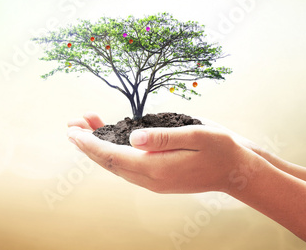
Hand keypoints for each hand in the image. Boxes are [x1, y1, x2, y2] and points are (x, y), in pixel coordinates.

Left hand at [68, 112, 269, 164]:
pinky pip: (126, 164)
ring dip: (97, 146)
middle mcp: (149, 178)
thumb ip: (162, 137)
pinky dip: (111, 150)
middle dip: (86, 144)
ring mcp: (152, 180)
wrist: (236, 171)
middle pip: (108, 162)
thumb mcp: (195, 134)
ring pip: (115, 163)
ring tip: (83, 125)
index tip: (73, 131)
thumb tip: (132, 137)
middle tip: (70, 124)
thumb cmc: (219, 148)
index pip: (112, 156)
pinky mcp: (156, 176)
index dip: (90, 143)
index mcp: (156, 168)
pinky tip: (107, 136)